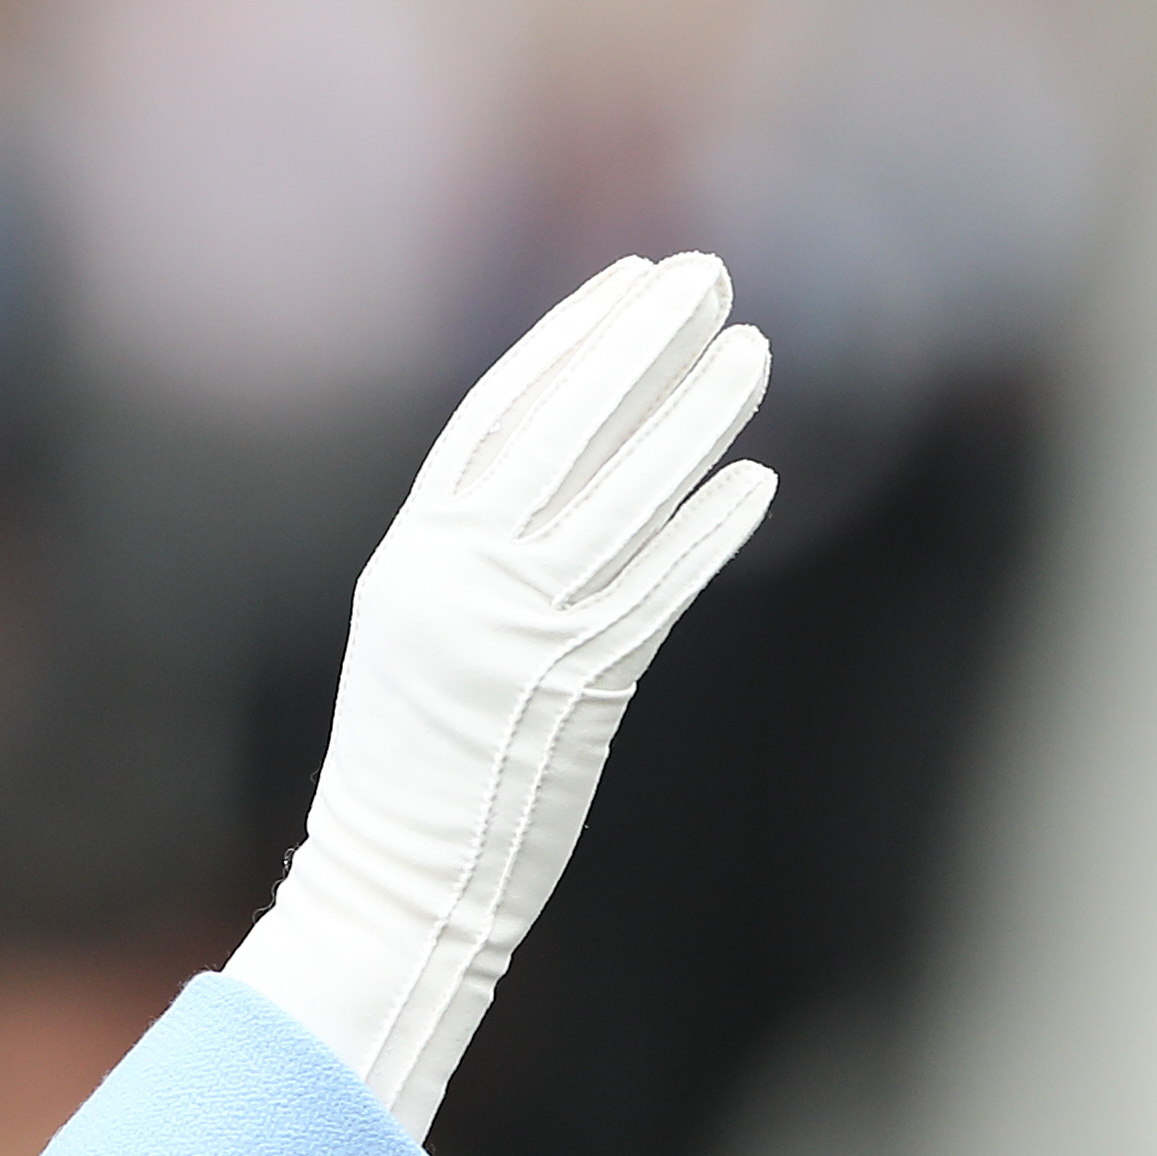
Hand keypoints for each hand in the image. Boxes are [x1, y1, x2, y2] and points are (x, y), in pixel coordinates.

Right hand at [226, 254, 775, 1135]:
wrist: (397, 877)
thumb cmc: (415, 761)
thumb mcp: (418, 624)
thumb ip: (474, 543)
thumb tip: (566, 462)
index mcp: (416, 550)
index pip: (497, 412)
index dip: (566, 339)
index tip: (627, 281)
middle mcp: (463, 573)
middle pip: (565, 429)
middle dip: (639, 345)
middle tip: (705, 278)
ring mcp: (520, 626)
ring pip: (625, 496)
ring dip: (695, 420)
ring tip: (754, 354)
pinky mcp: (578, 685)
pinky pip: (658, 589)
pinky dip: (707, 532)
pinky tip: (758, 481)